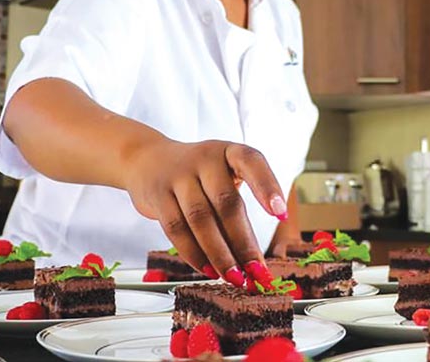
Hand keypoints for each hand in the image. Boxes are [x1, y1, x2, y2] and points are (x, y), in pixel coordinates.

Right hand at [124, 139, 287, 285]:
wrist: (148, 160)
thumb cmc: (196, 174)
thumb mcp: (220, 174)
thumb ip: (237, 206)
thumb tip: (255, 259)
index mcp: (228, 151)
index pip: (251, 161)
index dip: (267, 186)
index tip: (281, 214)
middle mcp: (204, 159)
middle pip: (226, 202)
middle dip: (243, 242)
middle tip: (257, 272)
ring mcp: (179, 175)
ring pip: (201, 219)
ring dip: (220, 254)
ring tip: (235, 277)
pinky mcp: (159, 195)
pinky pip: (176, 228)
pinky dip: (194, 254)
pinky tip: (208, 270)